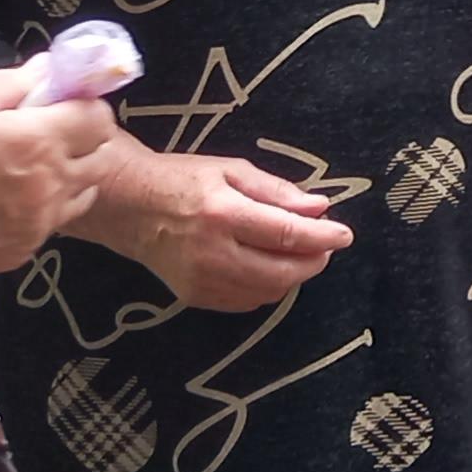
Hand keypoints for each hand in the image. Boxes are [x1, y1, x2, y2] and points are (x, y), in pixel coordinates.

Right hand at [0, 78, 114, 281]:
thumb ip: (10, 85)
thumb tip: (45, 70)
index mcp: (35, 141)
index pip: (98, 118)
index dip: (85, 104)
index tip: (65, 101)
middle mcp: (47, 187)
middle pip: (101, 158)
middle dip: (85, 139)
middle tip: (50, 130)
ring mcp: (36, 226)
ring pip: (82, 194)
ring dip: (69, 175)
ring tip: (29, 165)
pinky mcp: (20, 253)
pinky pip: (50, 224)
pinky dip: (42, 207)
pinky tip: (6, 198)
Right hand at [83, 144, 349, 311]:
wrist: (126, 206)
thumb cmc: (181, 178)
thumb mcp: (230, 170)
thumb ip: (277, 191)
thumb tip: (320, 208)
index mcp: (223, 213)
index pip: (286, 233)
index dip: (322, 237)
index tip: (345, 235)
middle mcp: (212, 252)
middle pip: (282, 272)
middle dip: (313, 262)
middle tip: (325, 247)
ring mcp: (201, 280)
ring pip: (267, 292)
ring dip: (292, 277)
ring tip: (298, 255)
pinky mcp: (193, 297)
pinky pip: (245, 302)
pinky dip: (266, 288)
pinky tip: (268, 268)